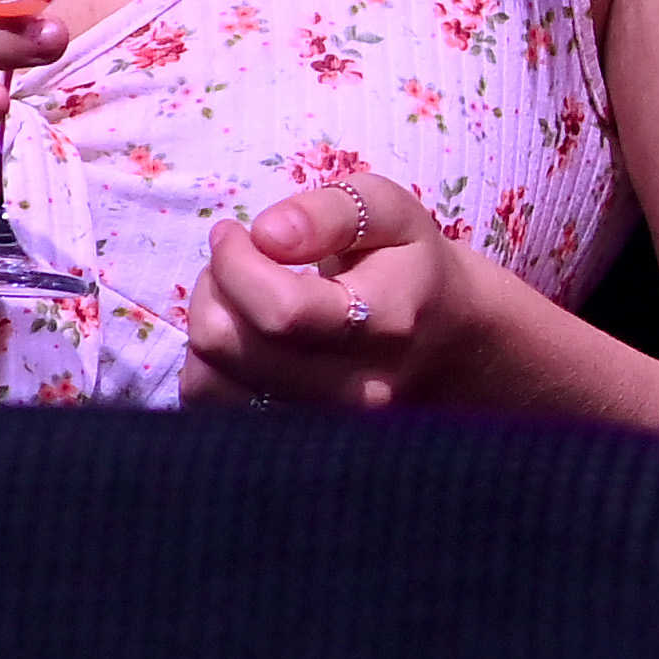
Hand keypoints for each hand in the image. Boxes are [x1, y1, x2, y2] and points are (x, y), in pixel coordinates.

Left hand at [184, 171, 466, 410]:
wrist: (453, 344)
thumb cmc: (412, 268)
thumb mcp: (391, 215)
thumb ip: (332, 212)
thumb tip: (268, 233)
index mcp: (387, 321)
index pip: (282, 311)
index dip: (236, 264)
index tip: (234, 232)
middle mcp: (355, 389)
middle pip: (232, 349)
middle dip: (214, 289)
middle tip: (235, 259)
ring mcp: (321, 427)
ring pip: (209, 384)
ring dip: (205, 328)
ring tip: (236, 297)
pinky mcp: (291, 445)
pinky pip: (210, 410)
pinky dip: (207, 365)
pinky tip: (239, 336)